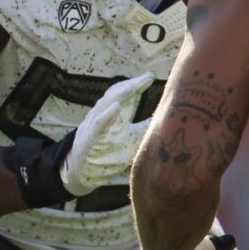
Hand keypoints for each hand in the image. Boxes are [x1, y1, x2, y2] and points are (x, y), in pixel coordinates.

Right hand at [61, 73, 153, 196]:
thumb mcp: (130, 139)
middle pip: (116, 94)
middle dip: (131, 85)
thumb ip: (144, 128)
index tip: (151, 76)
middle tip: (147, 77)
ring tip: (135, 85)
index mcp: (113, 115)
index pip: (126, 95)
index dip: (137, 85)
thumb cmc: (106, 155)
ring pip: (105, 104)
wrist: (81, 173)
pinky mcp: (89, 138)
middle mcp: (102, 116)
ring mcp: (94, 125)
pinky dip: (106, 115)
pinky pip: (97, 124)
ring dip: (120, 94)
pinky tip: (116, 106)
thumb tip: (168, 119)